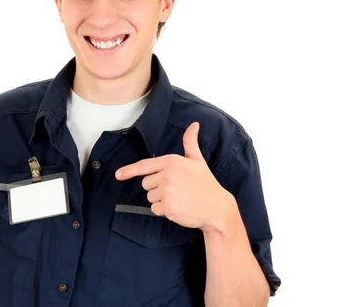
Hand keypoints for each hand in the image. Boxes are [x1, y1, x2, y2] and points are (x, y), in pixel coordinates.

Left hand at [115, 122, 229, 229]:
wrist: (217, 208)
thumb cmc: (206, 184)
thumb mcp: (197, 161)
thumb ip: (190, 142)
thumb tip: (194, 125)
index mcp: (171, 161)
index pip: (144, 165)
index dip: (129, 170)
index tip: (118, 175)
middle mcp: (167, 174)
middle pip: (146, 184)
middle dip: (157, 188)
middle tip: (176, 190)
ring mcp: (167, 191)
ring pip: (150, 197)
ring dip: (161, 200)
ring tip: (179, 199)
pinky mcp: (167, 207)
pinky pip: (155, 209)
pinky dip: (164, 211)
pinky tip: (178, 208)